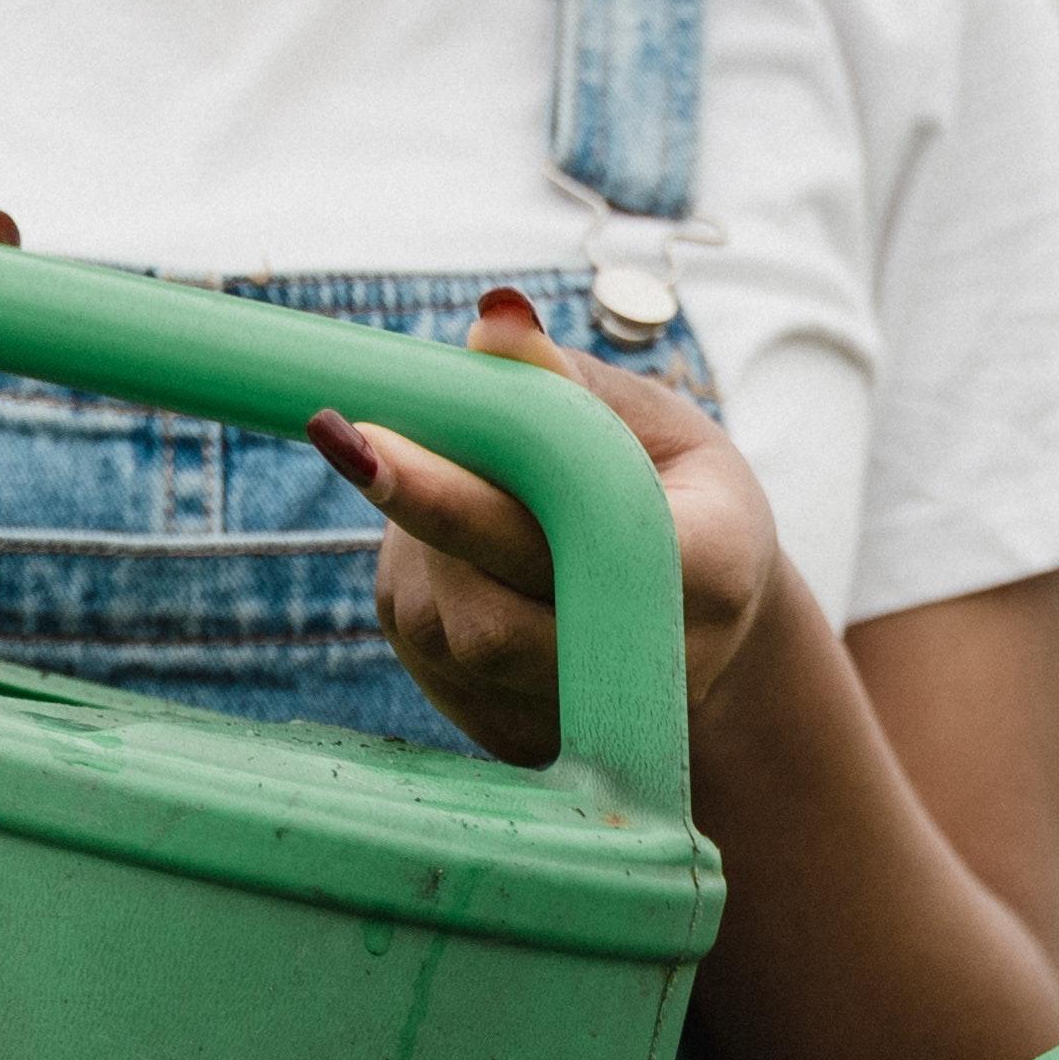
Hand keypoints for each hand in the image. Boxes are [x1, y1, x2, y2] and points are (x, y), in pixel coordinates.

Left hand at [316, 289, 779, 764]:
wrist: (704, 625)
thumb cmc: (676, 494)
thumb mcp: (651, 421)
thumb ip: (568, 383)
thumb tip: (491, 321)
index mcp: (708, 574)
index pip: (566, 542)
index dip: (455, 498)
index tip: (361, 438)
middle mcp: (649, 670)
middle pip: (487, 615)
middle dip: (415, 514)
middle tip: (350, 430)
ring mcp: (581, 720)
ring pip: (443, 628)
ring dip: (423, 544)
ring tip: (471, 489)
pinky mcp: (519, 738)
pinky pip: (430, 649)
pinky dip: (430, 582)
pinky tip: (473, 555)